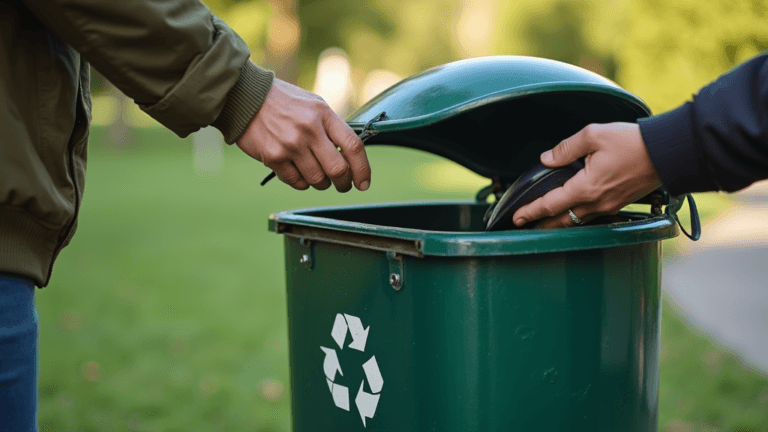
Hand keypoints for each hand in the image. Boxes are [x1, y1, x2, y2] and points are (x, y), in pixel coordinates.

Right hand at [236, 78, 370, 191]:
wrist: (245, 98)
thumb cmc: (283, 102)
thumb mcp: (313, 105)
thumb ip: (331, 127)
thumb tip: (350, 157)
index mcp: (323, 114)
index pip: (353, 146)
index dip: (363, 169)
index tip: (364, 183)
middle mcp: (309, 130)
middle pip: (338, 170)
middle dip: (344, 183)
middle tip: (343, 185)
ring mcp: (291, 145)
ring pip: (318, 180)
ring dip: (322, 184)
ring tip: (318, 177)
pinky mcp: (274, 157)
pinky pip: (297, 183)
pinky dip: (302, 183)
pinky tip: (299, 173)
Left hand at [512, 122, 661, 227]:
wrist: (668, 153)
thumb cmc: (633, 142)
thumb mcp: (594, 135)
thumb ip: (565, 148)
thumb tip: (546, 159)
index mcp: (586, 188)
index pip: (550, 204)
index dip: (530, 211)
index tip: (516, 217)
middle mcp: (596, 203)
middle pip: (560, 220)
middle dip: (540, 224)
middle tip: (523, 225)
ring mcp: (609, 207)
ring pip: (575, 221)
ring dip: (557, 222)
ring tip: (542, 221)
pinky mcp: (618, 204)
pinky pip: (591, 217)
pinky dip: (575, 218)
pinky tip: (570, 213)